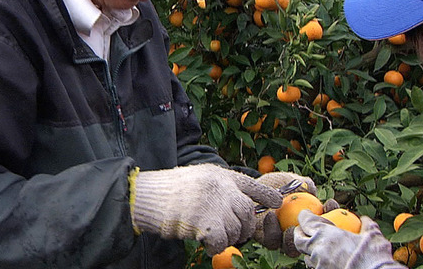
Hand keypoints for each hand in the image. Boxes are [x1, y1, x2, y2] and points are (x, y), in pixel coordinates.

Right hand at [130, 164, 281, 254]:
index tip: (276, 202)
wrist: (146, 196)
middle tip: (235, 233)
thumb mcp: (199, 178)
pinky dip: (216, 246)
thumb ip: (219, 187)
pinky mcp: (206, 222)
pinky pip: (222, 241)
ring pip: (236, 228)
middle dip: (244, 226)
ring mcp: (215, 204)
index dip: (265, 194)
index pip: (250, 184)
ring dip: (228, 237)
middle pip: (247, 211)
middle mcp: (222, 187)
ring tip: (213, 236)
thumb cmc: (169, 191)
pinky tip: (205, 243)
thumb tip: (239, 204)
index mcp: (220, 175)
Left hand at [252, 172, 331, 256]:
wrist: (254, 188)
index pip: (325, 221)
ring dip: (293, 240)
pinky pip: (272, 241)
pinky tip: (271, 216)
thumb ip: (303, 183)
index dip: (333, 213)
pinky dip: (273, 231)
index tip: (331, 203)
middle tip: (314, 224)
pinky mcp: (267, 240)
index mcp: (309, 219)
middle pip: (312, 240)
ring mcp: (283, 239)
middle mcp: (298, 231)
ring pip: (292, 248)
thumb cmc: (276, 183)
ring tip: (291, 228)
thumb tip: (312, 189)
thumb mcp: (290, 180)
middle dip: (316, 234)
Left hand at [294, 210, 404, 268]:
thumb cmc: (373, 255)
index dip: (304, 217)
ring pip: (306, 256)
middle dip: (299, 233)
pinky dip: (317, 262)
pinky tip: (326, 261)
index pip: (306, 222)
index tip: (306, 214)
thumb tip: (365, 220)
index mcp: (326, 234)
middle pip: (298, 240)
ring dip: (308, 250)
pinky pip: (315, 267)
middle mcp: (318, 249)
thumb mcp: (373, 235)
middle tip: (303, 230)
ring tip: (316, 247)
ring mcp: (319, 265)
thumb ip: (366, 225)